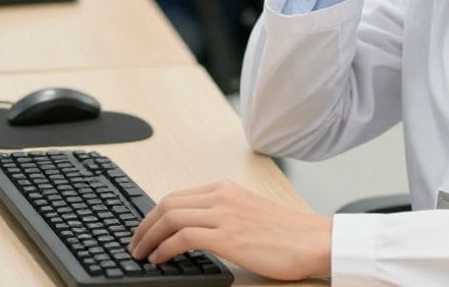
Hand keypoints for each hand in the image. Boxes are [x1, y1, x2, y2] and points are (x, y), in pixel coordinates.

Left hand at [129, 181, 331, 279]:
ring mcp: (224, 214)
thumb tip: (193, 232)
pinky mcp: (228, 236)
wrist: (312, 240)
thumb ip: (222, 216)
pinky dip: (164, 248)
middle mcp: (221, 196)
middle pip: (167, 204)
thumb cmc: (286, 234)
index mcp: (225, 189)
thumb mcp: (248, 213)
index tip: (145, 231)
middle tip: (135, 244)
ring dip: (148, 237)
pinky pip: (182, 237)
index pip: (176, 196)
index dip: (153, 215)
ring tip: (141, 254)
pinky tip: (160, 259)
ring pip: (170, 217)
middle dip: (144, 225)